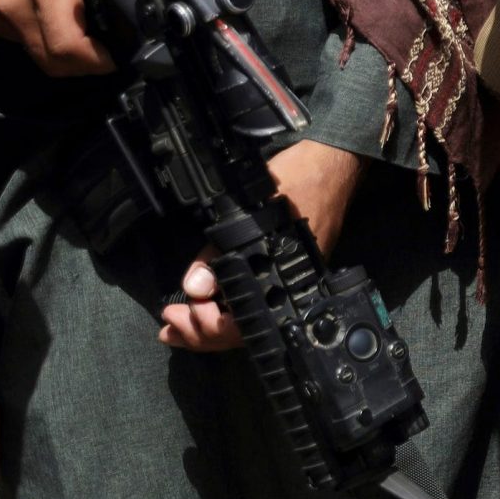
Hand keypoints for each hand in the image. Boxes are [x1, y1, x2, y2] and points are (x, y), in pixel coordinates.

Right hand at [0, 0, 110, 76]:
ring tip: (76, 30)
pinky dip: (32, 31)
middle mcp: (13, 2)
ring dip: (56, 48)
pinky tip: (43, 12)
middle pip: (51, 60)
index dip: (96, 61)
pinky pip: (10, 34)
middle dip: (81, 65)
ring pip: (31, 49)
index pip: (69, 45)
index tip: (114, 58)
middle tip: (102, 55)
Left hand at [160, 140, 364, 351]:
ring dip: (210, 324)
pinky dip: (227, 309)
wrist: (331, 164)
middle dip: (199, 334)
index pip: (240, 328)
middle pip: (242, 334)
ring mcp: (289, 285)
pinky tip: (208, 303)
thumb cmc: (295, 184)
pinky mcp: (286, 274)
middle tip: (168, 328)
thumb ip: (216, 254)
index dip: (203, 328)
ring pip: (247, 322)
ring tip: (180, 323)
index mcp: (284, 283)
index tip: (174, 314)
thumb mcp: (247, 216)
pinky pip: (254, 305)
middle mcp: (291, 292)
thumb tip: (194, 288)